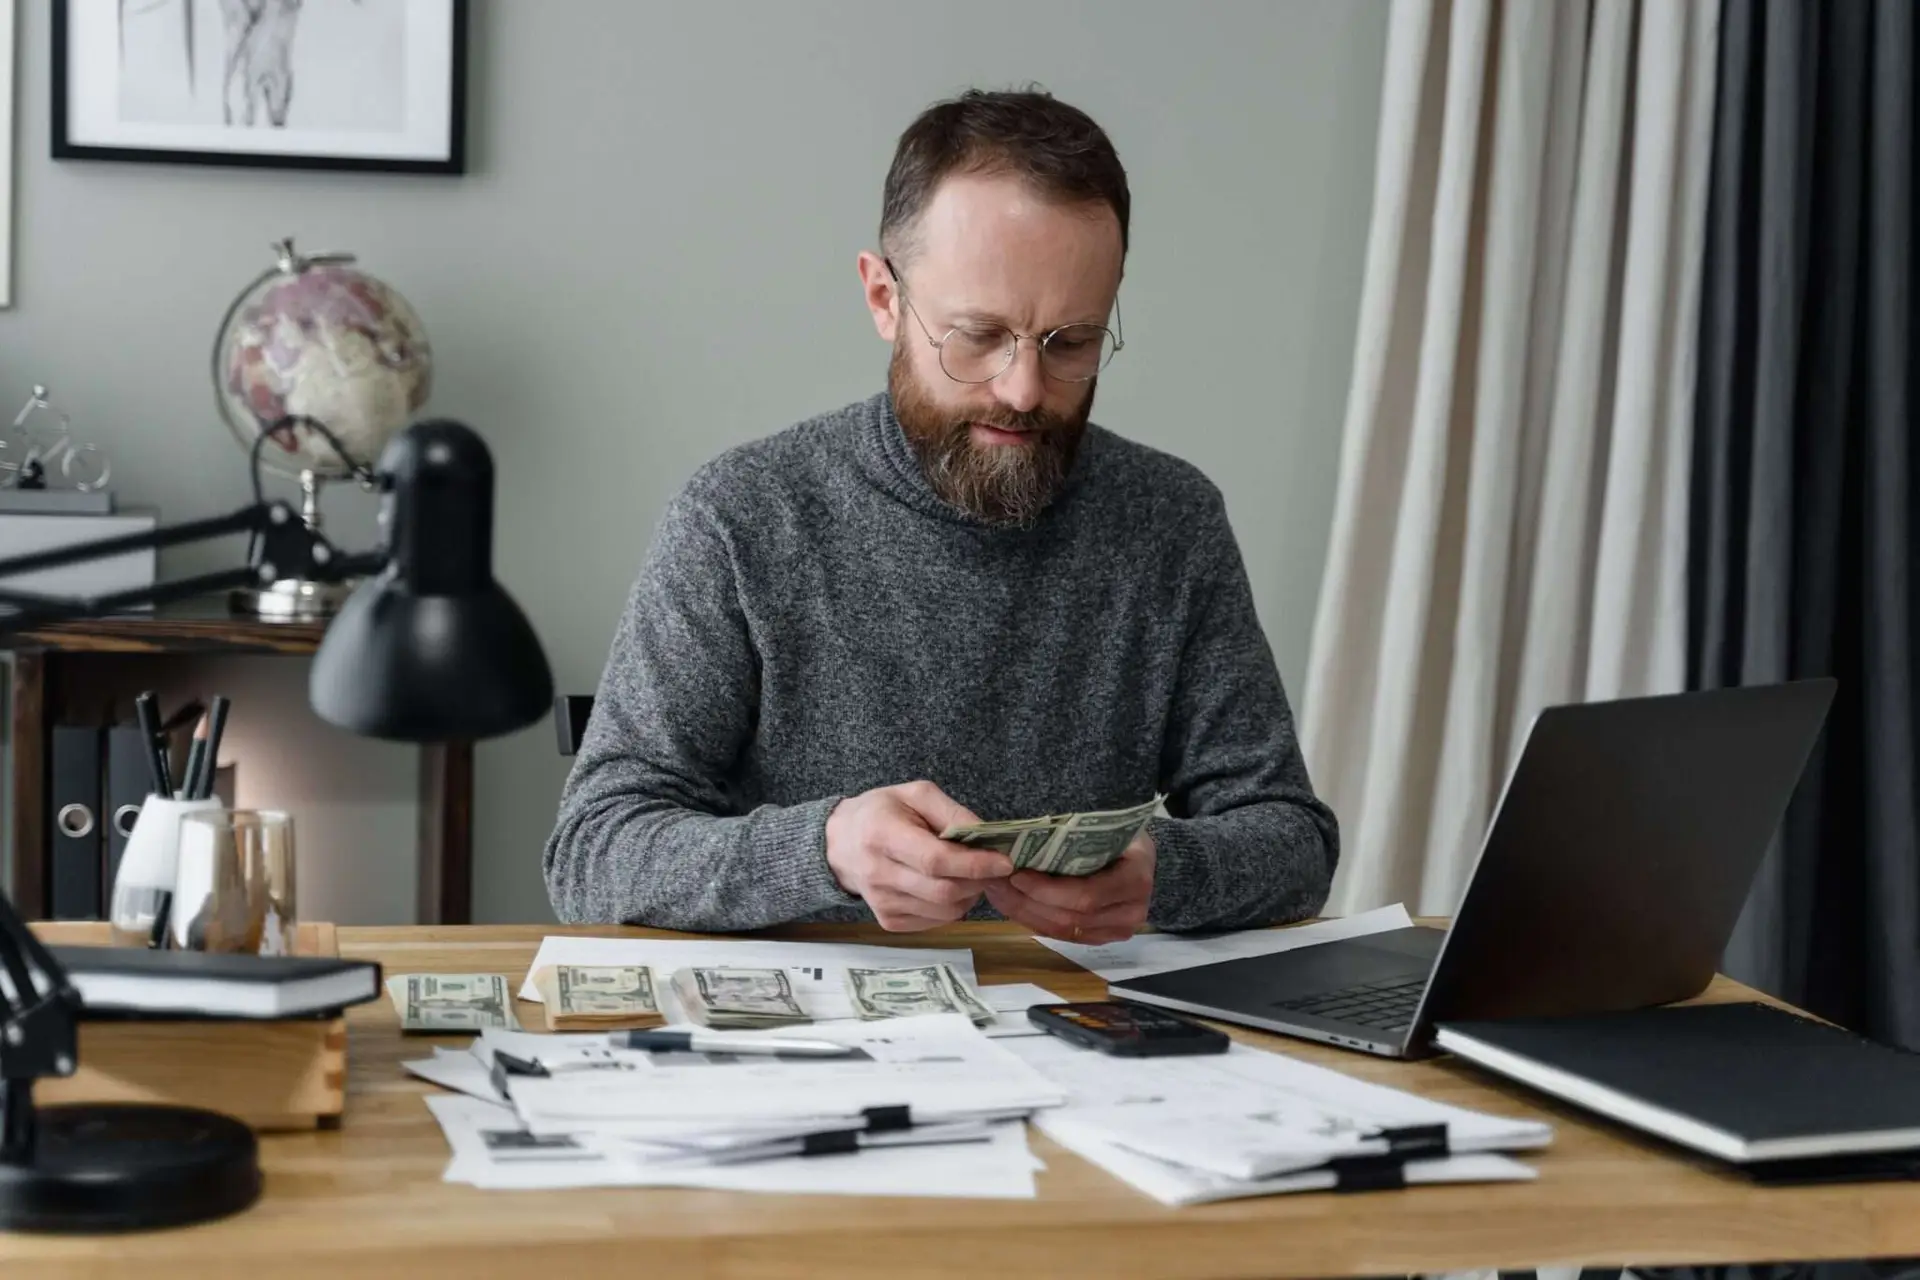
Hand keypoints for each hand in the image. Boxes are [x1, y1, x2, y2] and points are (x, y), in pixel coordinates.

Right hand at [825, 781, 1014, 930]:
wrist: (840, 843)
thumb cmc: (882, 813)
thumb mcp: (916, 794)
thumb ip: (952, 813)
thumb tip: (987, 837)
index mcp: (883, 835)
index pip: (936, 860)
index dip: (975, 864)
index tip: (1004, 862)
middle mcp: (879, 874)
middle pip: (944, 891)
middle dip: (978, 881)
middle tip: (993, 868)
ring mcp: (882, 903)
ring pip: (944, 912)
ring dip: (969, 895)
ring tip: (968, 874)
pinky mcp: (888, 921)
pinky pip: (935, 922)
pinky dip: (952, 907)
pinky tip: (946, 886)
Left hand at [984, 833, 1154, 944]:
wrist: (1137, 856)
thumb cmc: (1117, 835)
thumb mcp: (1103, 828)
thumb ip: (1073, 838)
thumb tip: (1025, 840)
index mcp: (1135, 878)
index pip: (1086, 895)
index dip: (1048, 890)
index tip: (1016, 875)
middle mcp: (1132, 911)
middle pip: (1071, 917)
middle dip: (1028, 902)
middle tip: (996, 883)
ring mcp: (1119, 929)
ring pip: (1063, 931)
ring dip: (1025, 913)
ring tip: (997, 892)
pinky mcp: (1102, 937)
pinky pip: (1063, 936)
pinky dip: (1034, 920)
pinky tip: (1012, 904)